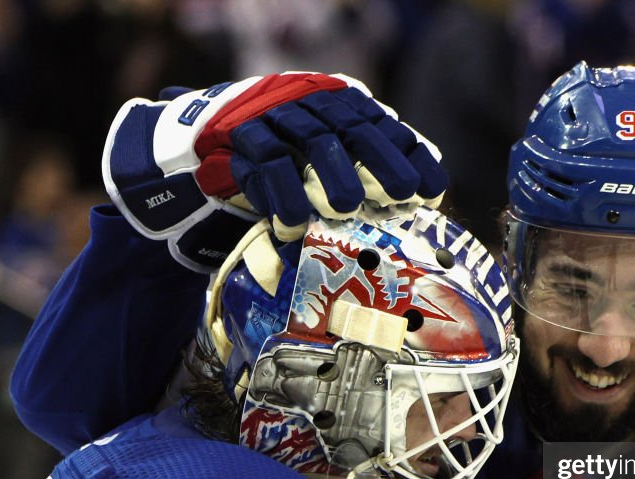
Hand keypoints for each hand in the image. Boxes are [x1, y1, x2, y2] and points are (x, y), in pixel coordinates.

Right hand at [103, 72, 447, 271]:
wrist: (202, 144)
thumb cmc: (278, 161)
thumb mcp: (320, 159)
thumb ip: (359, 171)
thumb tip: (413, 204)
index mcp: (336, 102)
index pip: (382, 124)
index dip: (409, 154)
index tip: (432, 190)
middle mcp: (308, 101)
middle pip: (353, 127)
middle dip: (381, 161)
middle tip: (402, 194)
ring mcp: (272, 115)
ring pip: (310, 141)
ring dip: (331, 176)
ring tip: (345, 208)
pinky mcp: (237, 136)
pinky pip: (263, 163)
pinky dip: (280, 194)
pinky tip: (294, 222)